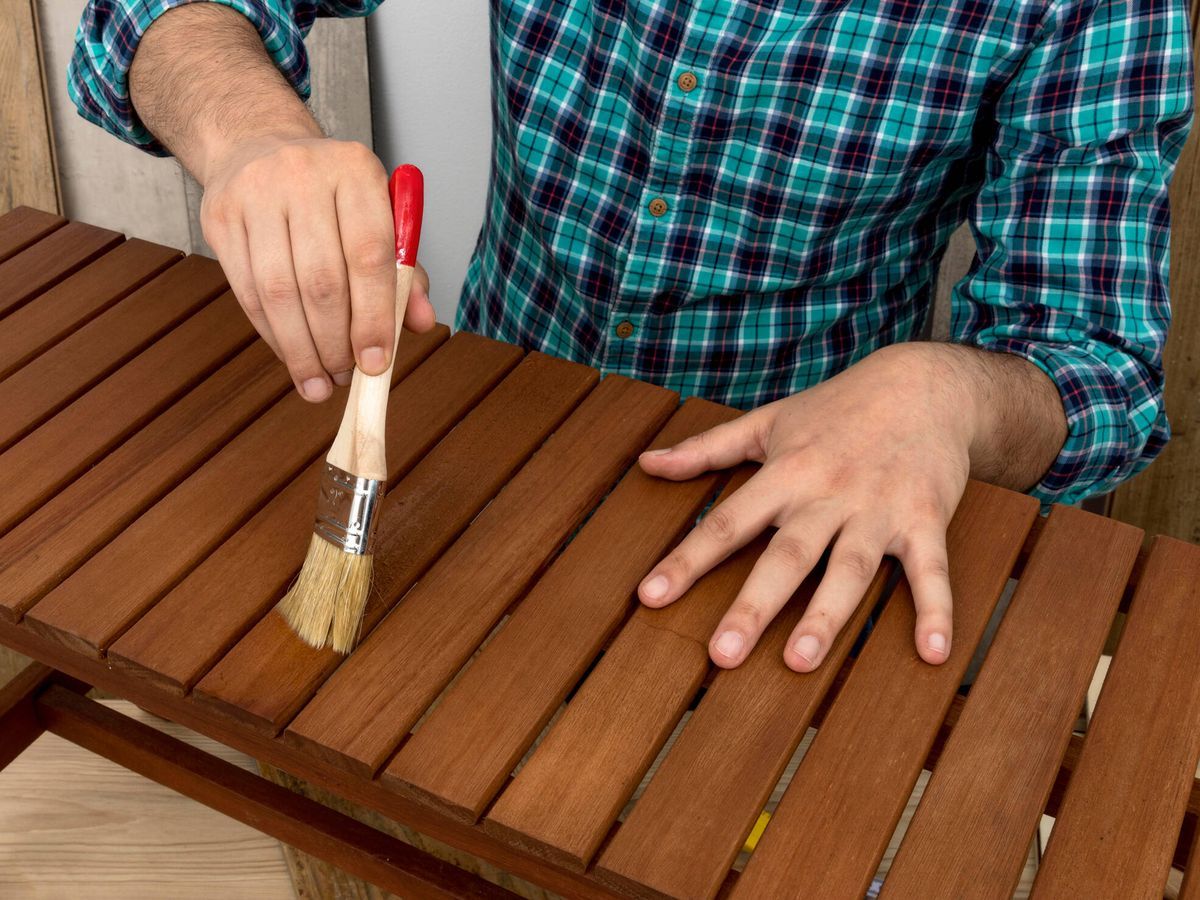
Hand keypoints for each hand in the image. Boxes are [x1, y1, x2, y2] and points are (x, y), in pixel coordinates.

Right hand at [199, 135, 435, 400]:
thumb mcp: (378, 218)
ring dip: (301, 349)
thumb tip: (418, 322)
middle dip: (335, 342)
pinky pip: (247, 292)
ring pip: (279, 292)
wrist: (260, 146)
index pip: (370, 255)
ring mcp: (255, 193)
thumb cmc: (333, 197)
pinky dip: (273, 335)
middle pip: (322, 280)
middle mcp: (303, 175)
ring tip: (319, 380)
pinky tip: (291, 355)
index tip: (376, 364)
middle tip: (345, 377)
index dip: (374, 317)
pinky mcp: (220, 216)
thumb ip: (404, 272)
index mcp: (356, 170)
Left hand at [637, 343, 981, 672]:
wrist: (925, 384)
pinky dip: (935, 609)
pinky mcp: (925, 519)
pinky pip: (930, 569)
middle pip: (786, 555)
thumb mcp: (768, 421)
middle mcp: (828, 494)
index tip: (650, 596)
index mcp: (785, 472)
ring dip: (826, 616)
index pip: (727, 522)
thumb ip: (707, 448)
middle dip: (754, 606)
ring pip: (849, 569)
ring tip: (800, 662)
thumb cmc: (837, 409)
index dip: (687, 559)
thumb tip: (648, 464)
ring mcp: (878, 508)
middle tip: (723, 655)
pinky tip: (933, 652)